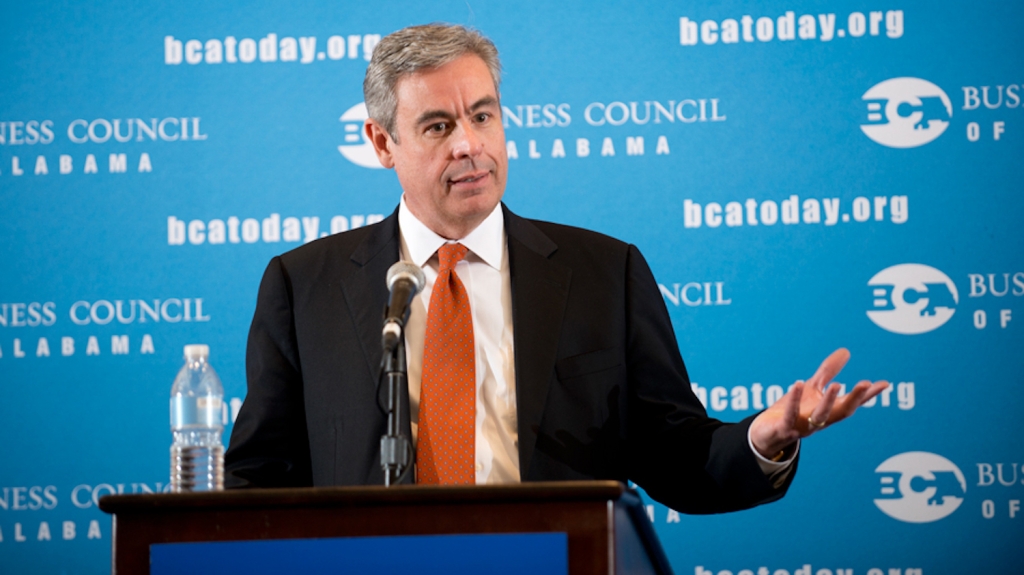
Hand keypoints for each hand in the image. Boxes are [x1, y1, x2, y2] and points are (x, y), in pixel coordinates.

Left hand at [749, 348, 888, 458]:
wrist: (766, 434)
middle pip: (841, 412)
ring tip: (837, 385)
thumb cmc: (793, 411)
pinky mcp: (784, 428)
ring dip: (829, 402)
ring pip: (820, 417)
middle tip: (866, 383)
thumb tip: (846, 351)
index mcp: (828, 411)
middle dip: (855, 399)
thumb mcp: (811, 388)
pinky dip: (794, 400)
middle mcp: (819, 421)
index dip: (867, 395)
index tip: (884, 384)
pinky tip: (798, 384)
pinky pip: (790, 415)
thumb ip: (828, 372)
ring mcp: (803, 426)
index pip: (851, 403)